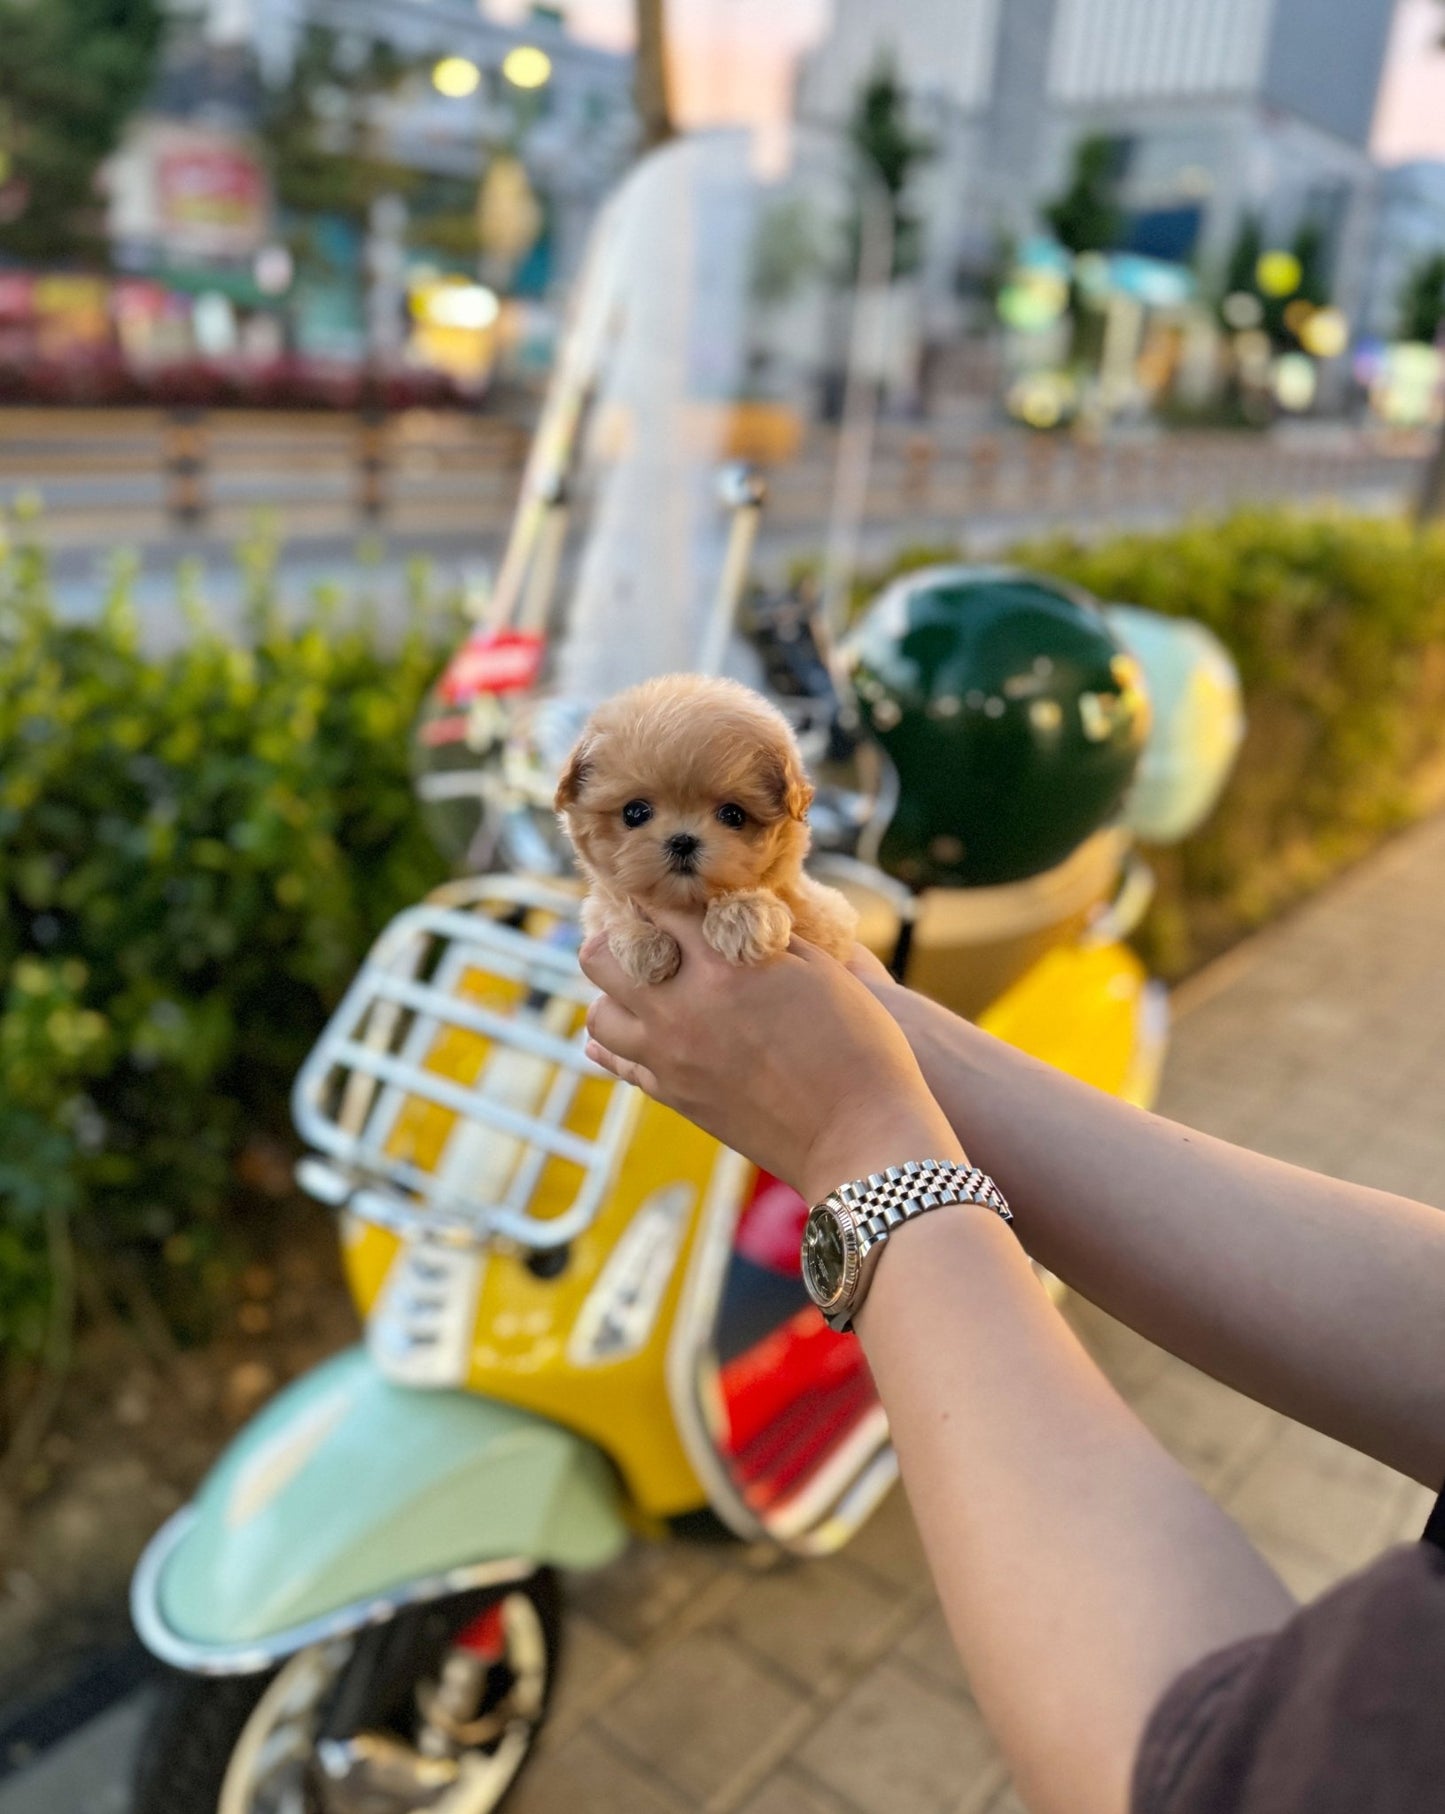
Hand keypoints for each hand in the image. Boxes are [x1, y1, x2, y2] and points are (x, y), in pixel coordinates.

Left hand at [580, 911, 964, 1203]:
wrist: (860, 1135)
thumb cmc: (858, 1046)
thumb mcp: (821, 970)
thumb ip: (767, 936)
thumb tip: (734, 915)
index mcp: (723, 965)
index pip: (659, 909)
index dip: (661, 895)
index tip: (669, 894)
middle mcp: (681, 1007)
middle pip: (601, 955)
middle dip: (617, 936)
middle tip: (642, 935)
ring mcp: (670, 1057)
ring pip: (597, 1013)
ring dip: (614, 992)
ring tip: (643, 988)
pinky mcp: (674, 1096)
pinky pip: (618, 1063)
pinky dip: (616, 1041)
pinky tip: (631, 1027)